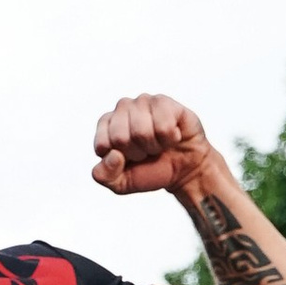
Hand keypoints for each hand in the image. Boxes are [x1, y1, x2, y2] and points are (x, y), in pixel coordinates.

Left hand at [92, 92, 217, 198]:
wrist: (184, 169)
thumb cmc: (150, 170)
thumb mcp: (121, 183)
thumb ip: (104, 175)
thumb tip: (114, 155)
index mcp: (106, 124)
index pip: (102, 144)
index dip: (119, 160)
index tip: (129, 158)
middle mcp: (122, 107)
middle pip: (120, 138)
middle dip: (137, 153)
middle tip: (147, 152)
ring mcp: (143, 101)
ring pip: (141, 132)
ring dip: (154, 146)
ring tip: (159, 144)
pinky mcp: (164, 101)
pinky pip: (163, 126)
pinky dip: (170, 139)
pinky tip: (172, 135)